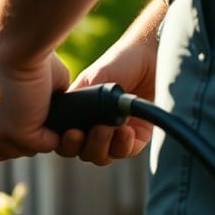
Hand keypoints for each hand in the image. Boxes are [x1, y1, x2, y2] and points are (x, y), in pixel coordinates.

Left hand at [0, 47, 70, 160]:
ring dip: (41, 138)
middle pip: (6, 151)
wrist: (17, 45)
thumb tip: (44, 111)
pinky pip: (42, 145)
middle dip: (26, 141)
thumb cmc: (20, 52)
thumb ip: (22, 103)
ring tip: (50, 119)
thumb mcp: (14, 84)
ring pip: (25, 150)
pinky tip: (57, 120)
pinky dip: (53, 136)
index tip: (25, 127)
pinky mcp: (16, 133)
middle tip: (41, 122)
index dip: (9, 140)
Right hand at [54, 34, 156, 164]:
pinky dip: (123, 145)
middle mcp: (93, 128)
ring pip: (100, 157)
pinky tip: (126, 130)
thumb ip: (79, 98)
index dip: (63, 142)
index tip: (72, 133)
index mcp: (77, 115)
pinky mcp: (136, 138)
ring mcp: (114, 135)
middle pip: (80, 152)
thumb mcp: (93, 78)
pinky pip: (125, 152)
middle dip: (83, 146)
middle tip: (91, 131)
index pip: (62, 139)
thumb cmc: (120, 62)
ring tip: (109, 128)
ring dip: (102, 146)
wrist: (151, 57)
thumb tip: (67, 118)